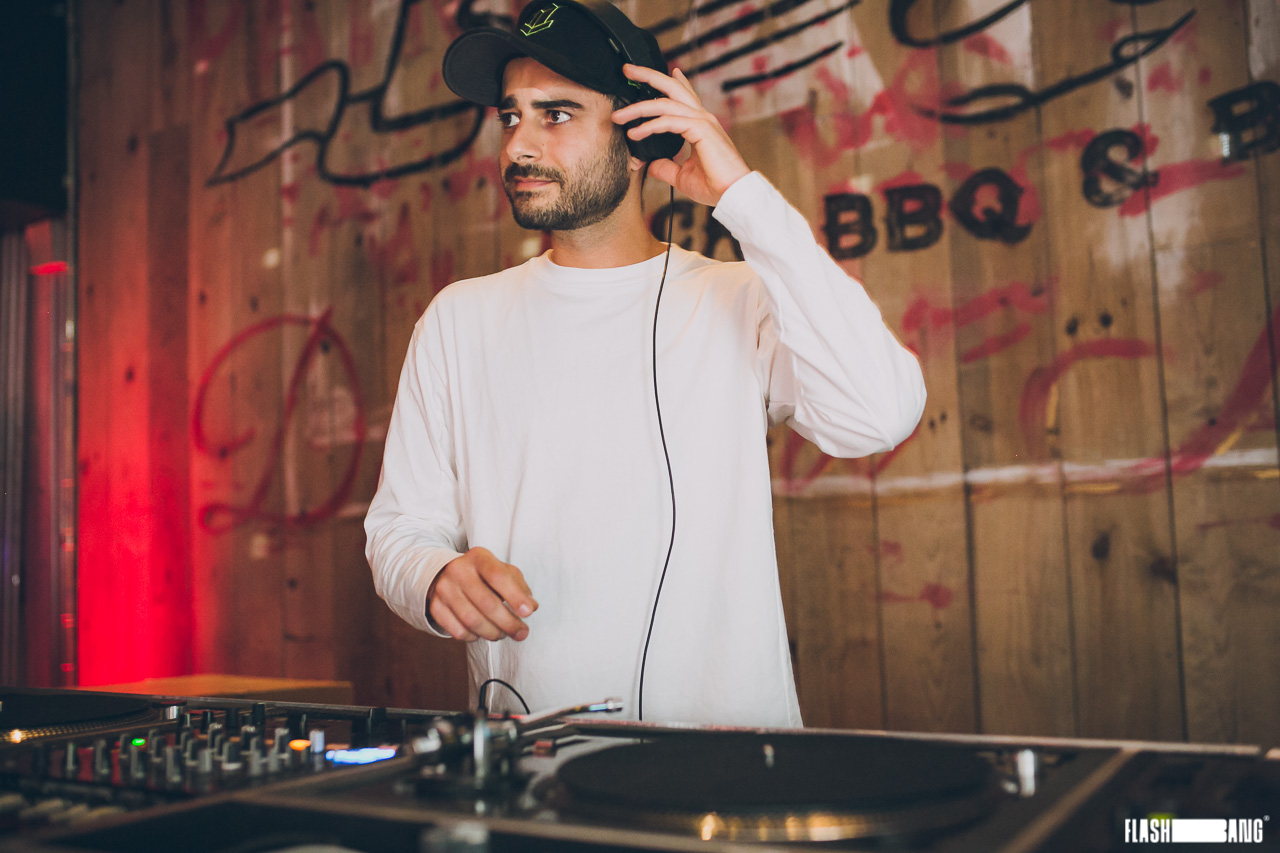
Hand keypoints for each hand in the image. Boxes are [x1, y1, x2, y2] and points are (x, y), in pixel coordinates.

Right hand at [427, 547, 537, 641]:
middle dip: (508, 623)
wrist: (446, 573)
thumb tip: (531, 607)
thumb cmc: (483, 575)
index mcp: (479, 557)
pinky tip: (481, 633)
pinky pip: (457, 631)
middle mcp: (458, 570)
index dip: (515, 596)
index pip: (498, 576)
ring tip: (503, 634)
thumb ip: (520, 587)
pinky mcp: (435, 606)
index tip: (528, 613)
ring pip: (472, 620)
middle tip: (521, 633)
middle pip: (486, 603)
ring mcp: (444, 588)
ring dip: (492, 633)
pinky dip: (473, 637)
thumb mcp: (502, 571)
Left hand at [612, 64, 749, 206]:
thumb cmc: (714, 185)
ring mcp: (702, 121)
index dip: (672, 81)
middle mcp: (701, 117)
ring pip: (664, 103)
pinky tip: (634, 133)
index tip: (656, 73)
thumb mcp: (682, 176)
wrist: (732, 194)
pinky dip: (649, 126)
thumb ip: (666, 167)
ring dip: (638, 108)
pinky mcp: (700, 129)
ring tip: (618, 116)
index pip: (684, 96)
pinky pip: (668, 122)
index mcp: (700, 124)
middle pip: (672, 87)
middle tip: (628, 70)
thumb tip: (651, 164)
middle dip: (648, 76)